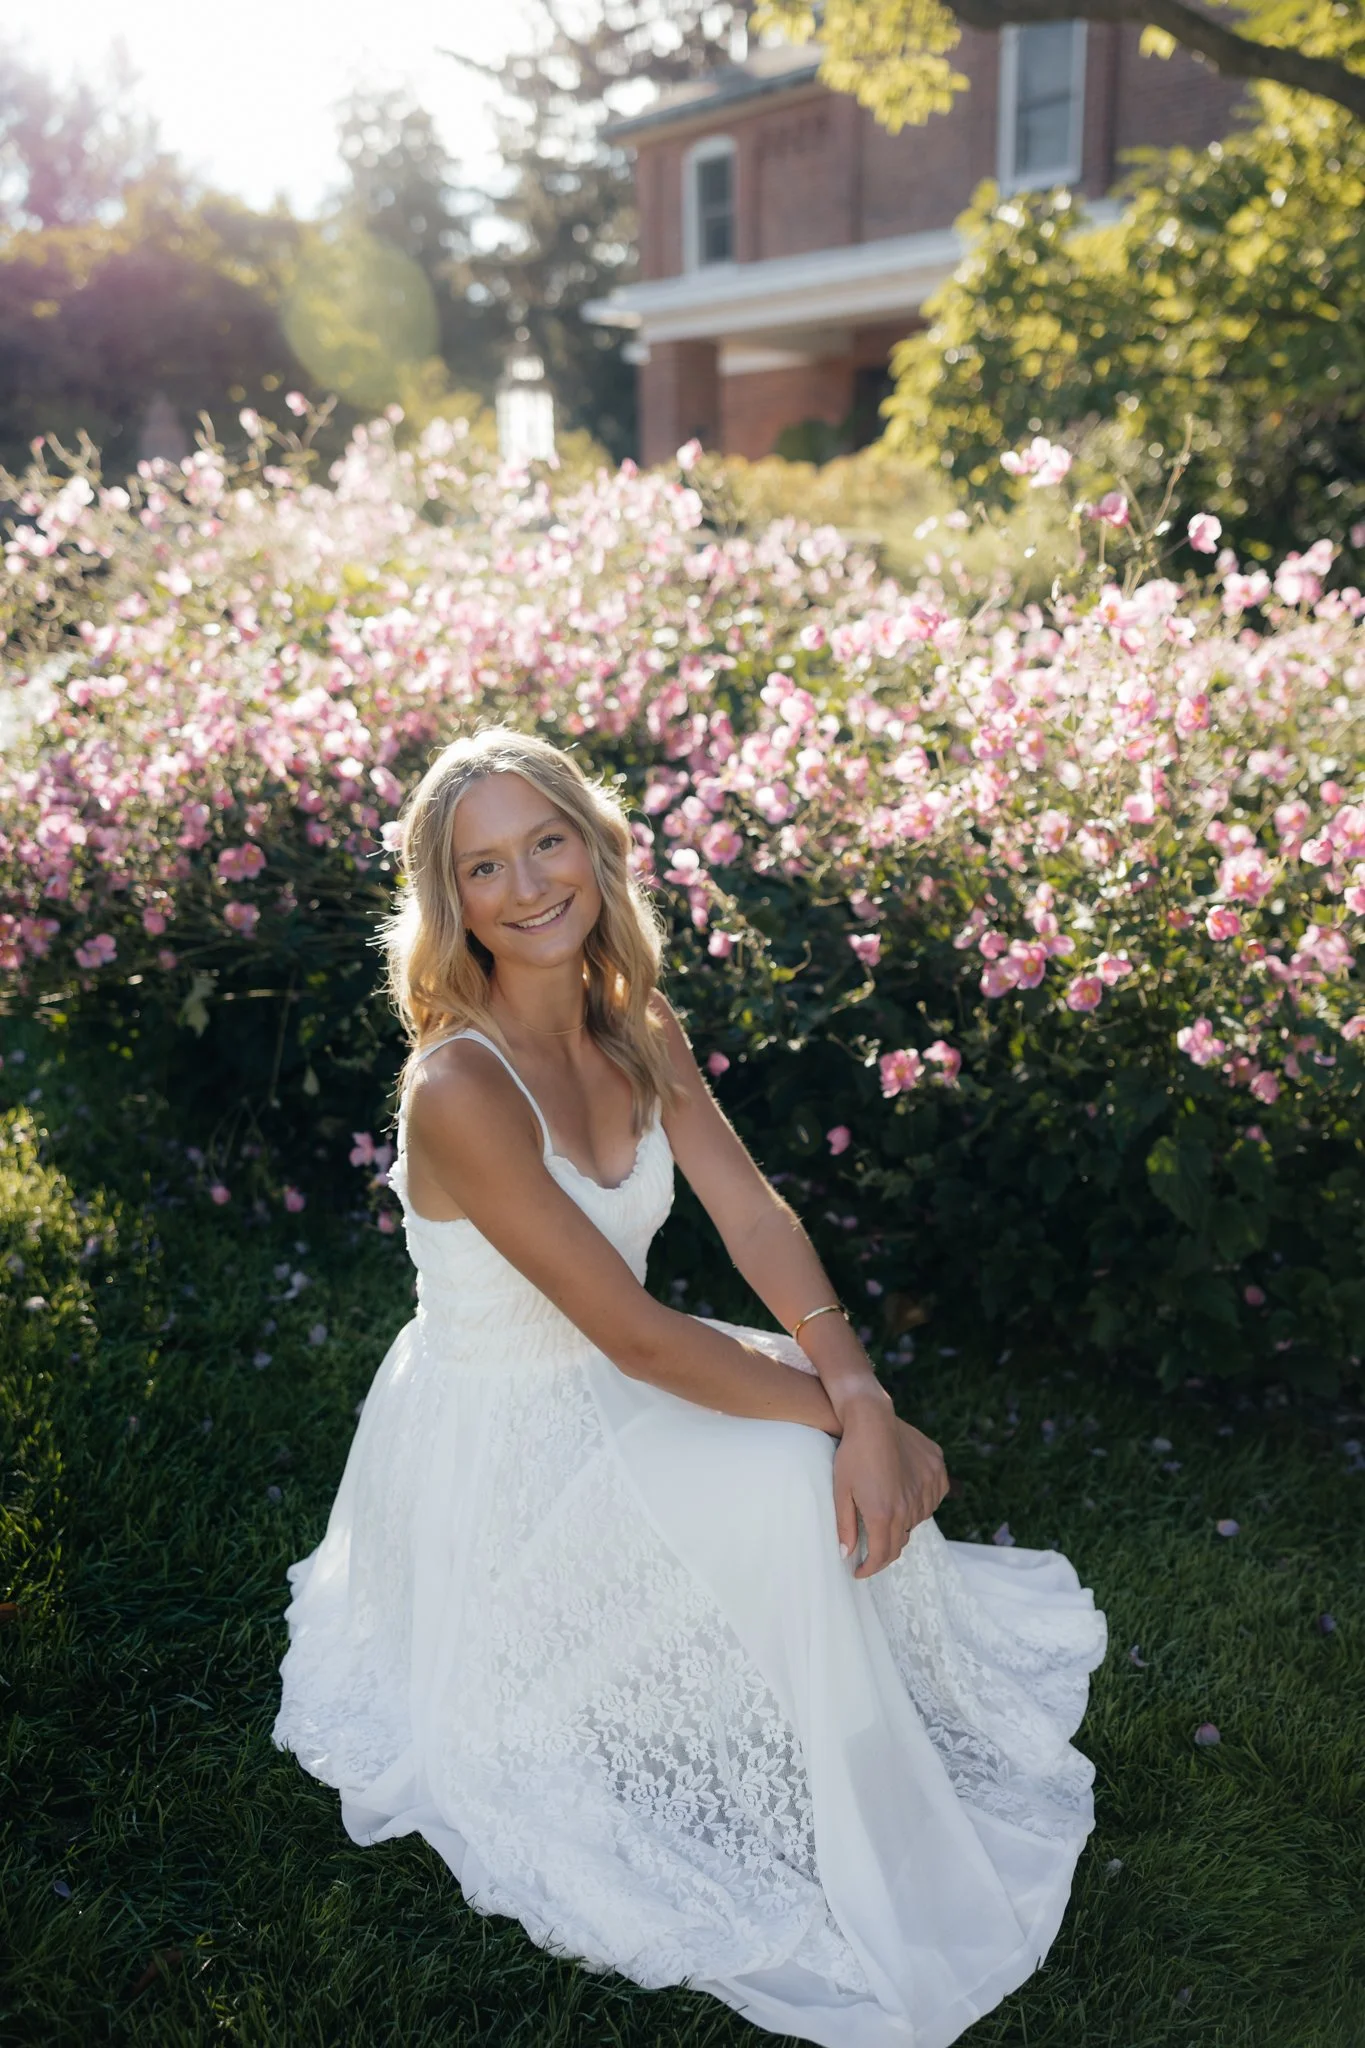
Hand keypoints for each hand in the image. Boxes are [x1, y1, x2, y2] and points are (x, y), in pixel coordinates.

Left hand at [832, 1403, 948, 1579]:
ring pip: (916, 1521)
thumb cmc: (852, 1454)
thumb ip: (845, 1526)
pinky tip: (905, 1494)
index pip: (882, 1555)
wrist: (872, 1418)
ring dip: (901, 1523)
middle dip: (883, 1550)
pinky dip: (920, 1504)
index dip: (870, 1568)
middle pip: (900, 1542)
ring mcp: (927, 1489)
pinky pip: (931, 1499)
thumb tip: (846, 1554)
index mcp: (884, 1514)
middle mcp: (909, 1506)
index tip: (859, 1571)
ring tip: (885, 1511)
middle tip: (870, 1548)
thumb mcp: (841, 1491)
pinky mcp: (936, 1473)